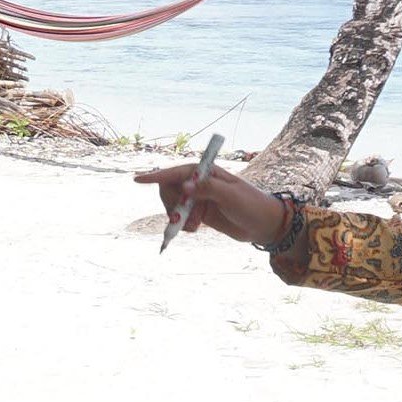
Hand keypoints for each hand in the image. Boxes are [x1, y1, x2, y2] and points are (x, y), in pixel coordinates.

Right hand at [132, 163, 287, 247]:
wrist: (265, 225)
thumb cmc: (252, 205)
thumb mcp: (232, 196)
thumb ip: (208, 189)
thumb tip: (185, 185)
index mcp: (208, 173)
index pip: (178, 172)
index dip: (157, 176)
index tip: (137, 180)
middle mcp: (200, 184)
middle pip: (170, 189)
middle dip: (171, 204)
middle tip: (179, 218)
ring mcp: (199, 199)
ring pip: (173, 205)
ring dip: (177, 217)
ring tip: (193, 226)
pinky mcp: (199, 213)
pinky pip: (180, 217)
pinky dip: (182, 225)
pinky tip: (194, 229)